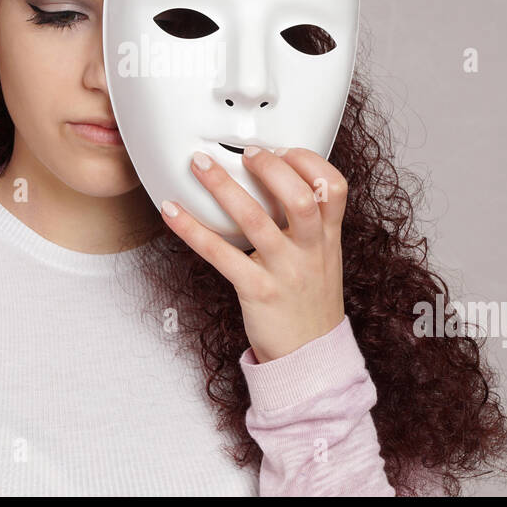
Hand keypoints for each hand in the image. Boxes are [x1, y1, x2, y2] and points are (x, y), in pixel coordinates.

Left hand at [159, 146, 348, 363]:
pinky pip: (221, 255)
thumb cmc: (310, 303)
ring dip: (223, 187)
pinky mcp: (257, 292)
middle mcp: (309, 250)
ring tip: (200, 164)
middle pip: (299, 198)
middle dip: (270, 167)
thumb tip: (282, 181)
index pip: (334, 187)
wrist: (311, 359)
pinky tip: (172, 212)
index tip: (283, 147)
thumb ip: (309, 224)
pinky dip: (192, 230)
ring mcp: (284, 271)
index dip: (309, 160)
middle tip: (245, 152)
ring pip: (255, 221)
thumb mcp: (323, 258)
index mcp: (327, 237)